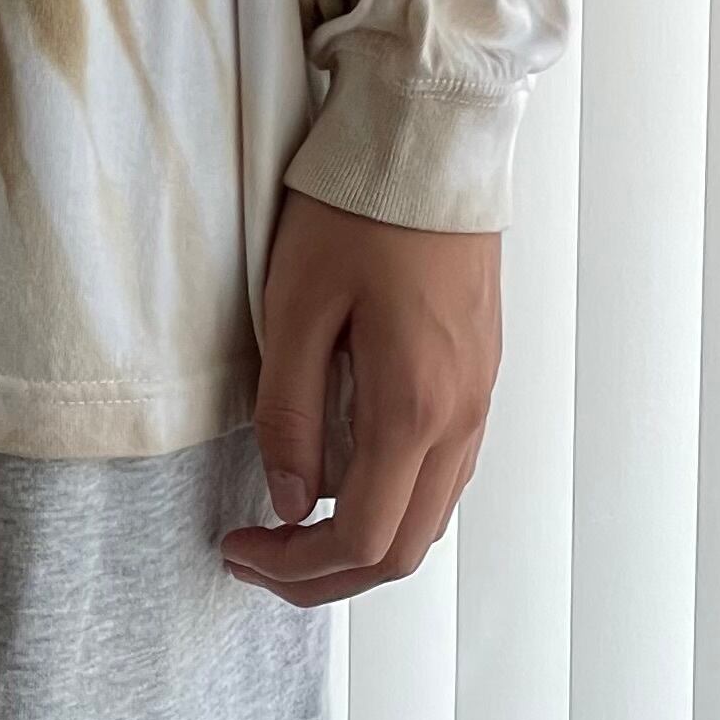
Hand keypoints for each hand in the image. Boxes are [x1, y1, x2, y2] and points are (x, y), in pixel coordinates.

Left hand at [219, 188, 499, 604]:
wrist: (431, 144)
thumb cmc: (356, 213)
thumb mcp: (295, 308)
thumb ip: (289, 415)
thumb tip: (290, 501)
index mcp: (414, 409)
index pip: (362, 540)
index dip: (294, 567)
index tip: (238, 548)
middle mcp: (461, 419)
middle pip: (404, 551)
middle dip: (326, 575)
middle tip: (258, 558)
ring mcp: (480, 400)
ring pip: (430, 516)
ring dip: (362, 543)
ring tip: (290, 525)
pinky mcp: (480, 377)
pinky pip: (444, 473)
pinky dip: (393, 499)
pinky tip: (341, 473)